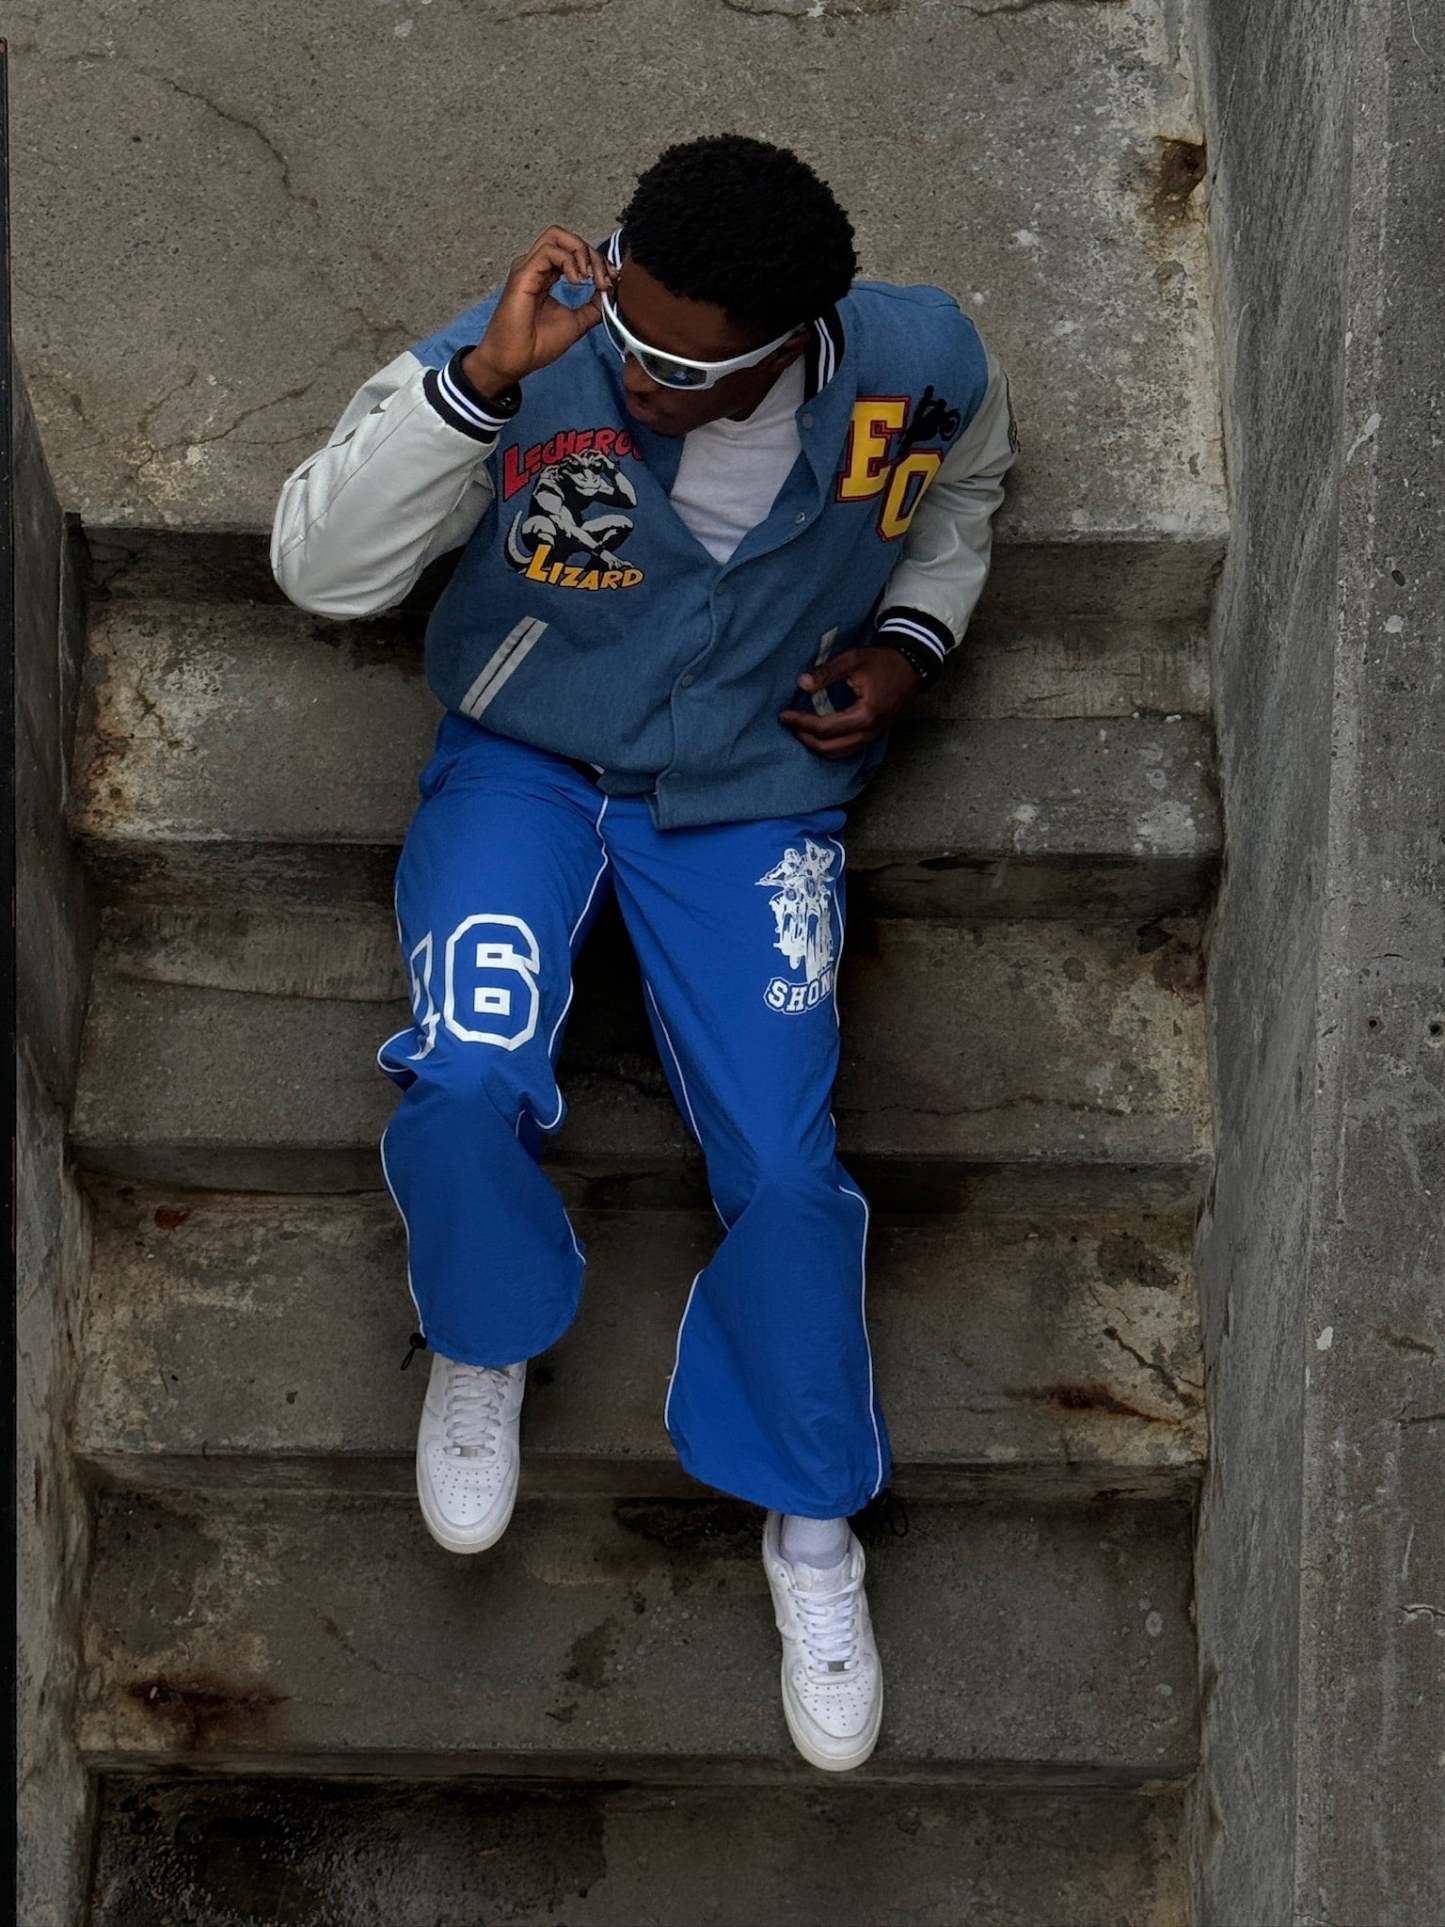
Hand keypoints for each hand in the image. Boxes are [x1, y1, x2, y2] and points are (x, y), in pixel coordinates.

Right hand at [463, 225, 616, 398]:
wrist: (516, 360)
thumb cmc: (537, 344)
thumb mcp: (577, 322)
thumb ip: (593, 306)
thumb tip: (611, 291)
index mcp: (546, 274)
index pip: (573, 251)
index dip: (596, 260)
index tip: (611, 280)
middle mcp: (535, 266)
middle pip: (566, 237)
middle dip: (591, 253)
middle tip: (603, 278)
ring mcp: (528, 267)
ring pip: (557, 235)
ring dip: (581, 252)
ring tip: (589, 277)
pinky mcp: (523, 273)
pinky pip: (549, 251)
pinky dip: (569, 261)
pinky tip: (576, 281)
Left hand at [779, 647, 922, 758]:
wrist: (911, 668)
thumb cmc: (882, 662)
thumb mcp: (853, 659)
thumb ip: (827, 672)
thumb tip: (801, 683)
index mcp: (865, 715)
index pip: (825, 728)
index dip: (801, 723)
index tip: (784, 715)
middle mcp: (869, 732)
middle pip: (829, 747)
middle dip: (805, 738)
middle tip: (788, 724)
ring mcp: (873, 737)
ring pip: (838, 753)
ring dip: (816, 745)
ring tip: (799, 730)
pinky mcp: (873, 736)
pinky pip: (847, 749)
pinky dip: (829, 746)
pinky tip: (817, 735)